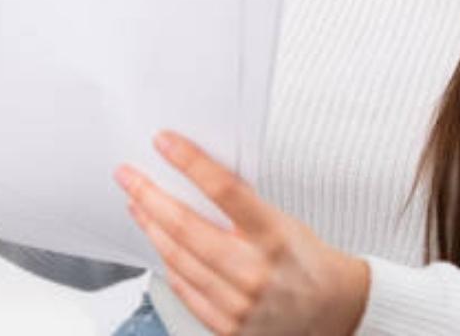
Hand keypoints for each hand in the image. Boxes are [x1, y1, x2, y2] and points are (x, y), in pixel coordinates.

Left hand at [114, 132, 370, 335]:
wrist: (331, 309)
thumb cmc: (302, 257)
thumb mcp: (280, 218)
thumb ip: (240, 202)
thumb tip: (192, 173)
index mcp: (273, 234)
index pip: (224, 189)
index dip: (190, 162)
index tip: (164, 142)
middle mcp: (255, 272)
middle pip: (187, 227)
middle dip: (150, 195)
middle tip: (128, 175)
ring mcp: (239, 305)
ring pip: (178, 259)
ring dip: (151, 226)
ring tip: (136, 204)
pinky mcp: (228, 329)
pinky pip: (185, 291)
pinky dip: (167, 263)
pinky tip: (157, 242)